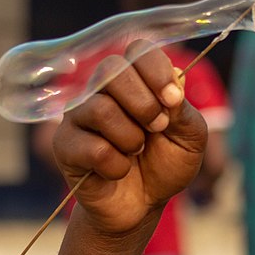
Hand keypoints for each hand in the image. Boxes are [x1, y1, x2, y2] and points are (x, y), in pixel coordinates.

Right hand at [53, 40, 206, 235]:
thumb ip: (184, 111)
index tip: (172, 100)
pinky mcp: (65, 144)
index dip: (156, 70)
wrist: (142, 205)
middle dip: (144, 104)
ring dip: (131, 139)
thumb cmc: (164, 164)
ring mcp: (79, 115)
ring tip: (136, 151)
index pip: (137, 50)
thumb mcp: (190, 138)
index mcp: (134, 79)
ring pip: (101, 109)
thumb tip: (172, 88)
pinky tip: (117, 171)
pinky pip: (93, 148)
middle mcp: (102, 89)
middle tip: (157, 128)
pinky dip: (116, 166)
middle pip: (112, 69)